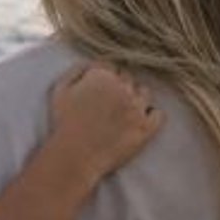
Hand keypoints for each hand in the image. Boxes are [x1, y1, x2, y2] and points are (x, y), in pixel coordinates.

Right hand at [45, 62, 162, 183]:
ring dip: (135, 98)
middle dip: (119, 88)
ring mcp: (137, 108)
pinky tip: (140, 121)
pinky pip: (159, 114)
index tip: (98, 92)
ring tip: (124, 112)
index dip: (103, 79)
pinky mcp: (146, 128)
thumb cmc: (64, 123)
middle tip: (108, 104)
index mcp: (103, 76)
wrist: (75, 155)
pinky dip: (152, 115)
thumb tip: (93, 64)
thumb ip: (77, 70)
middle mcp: (123, 88)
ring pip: (144, 93)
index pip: (111, 67)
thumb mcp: (60, 89)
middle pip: (128, 79)